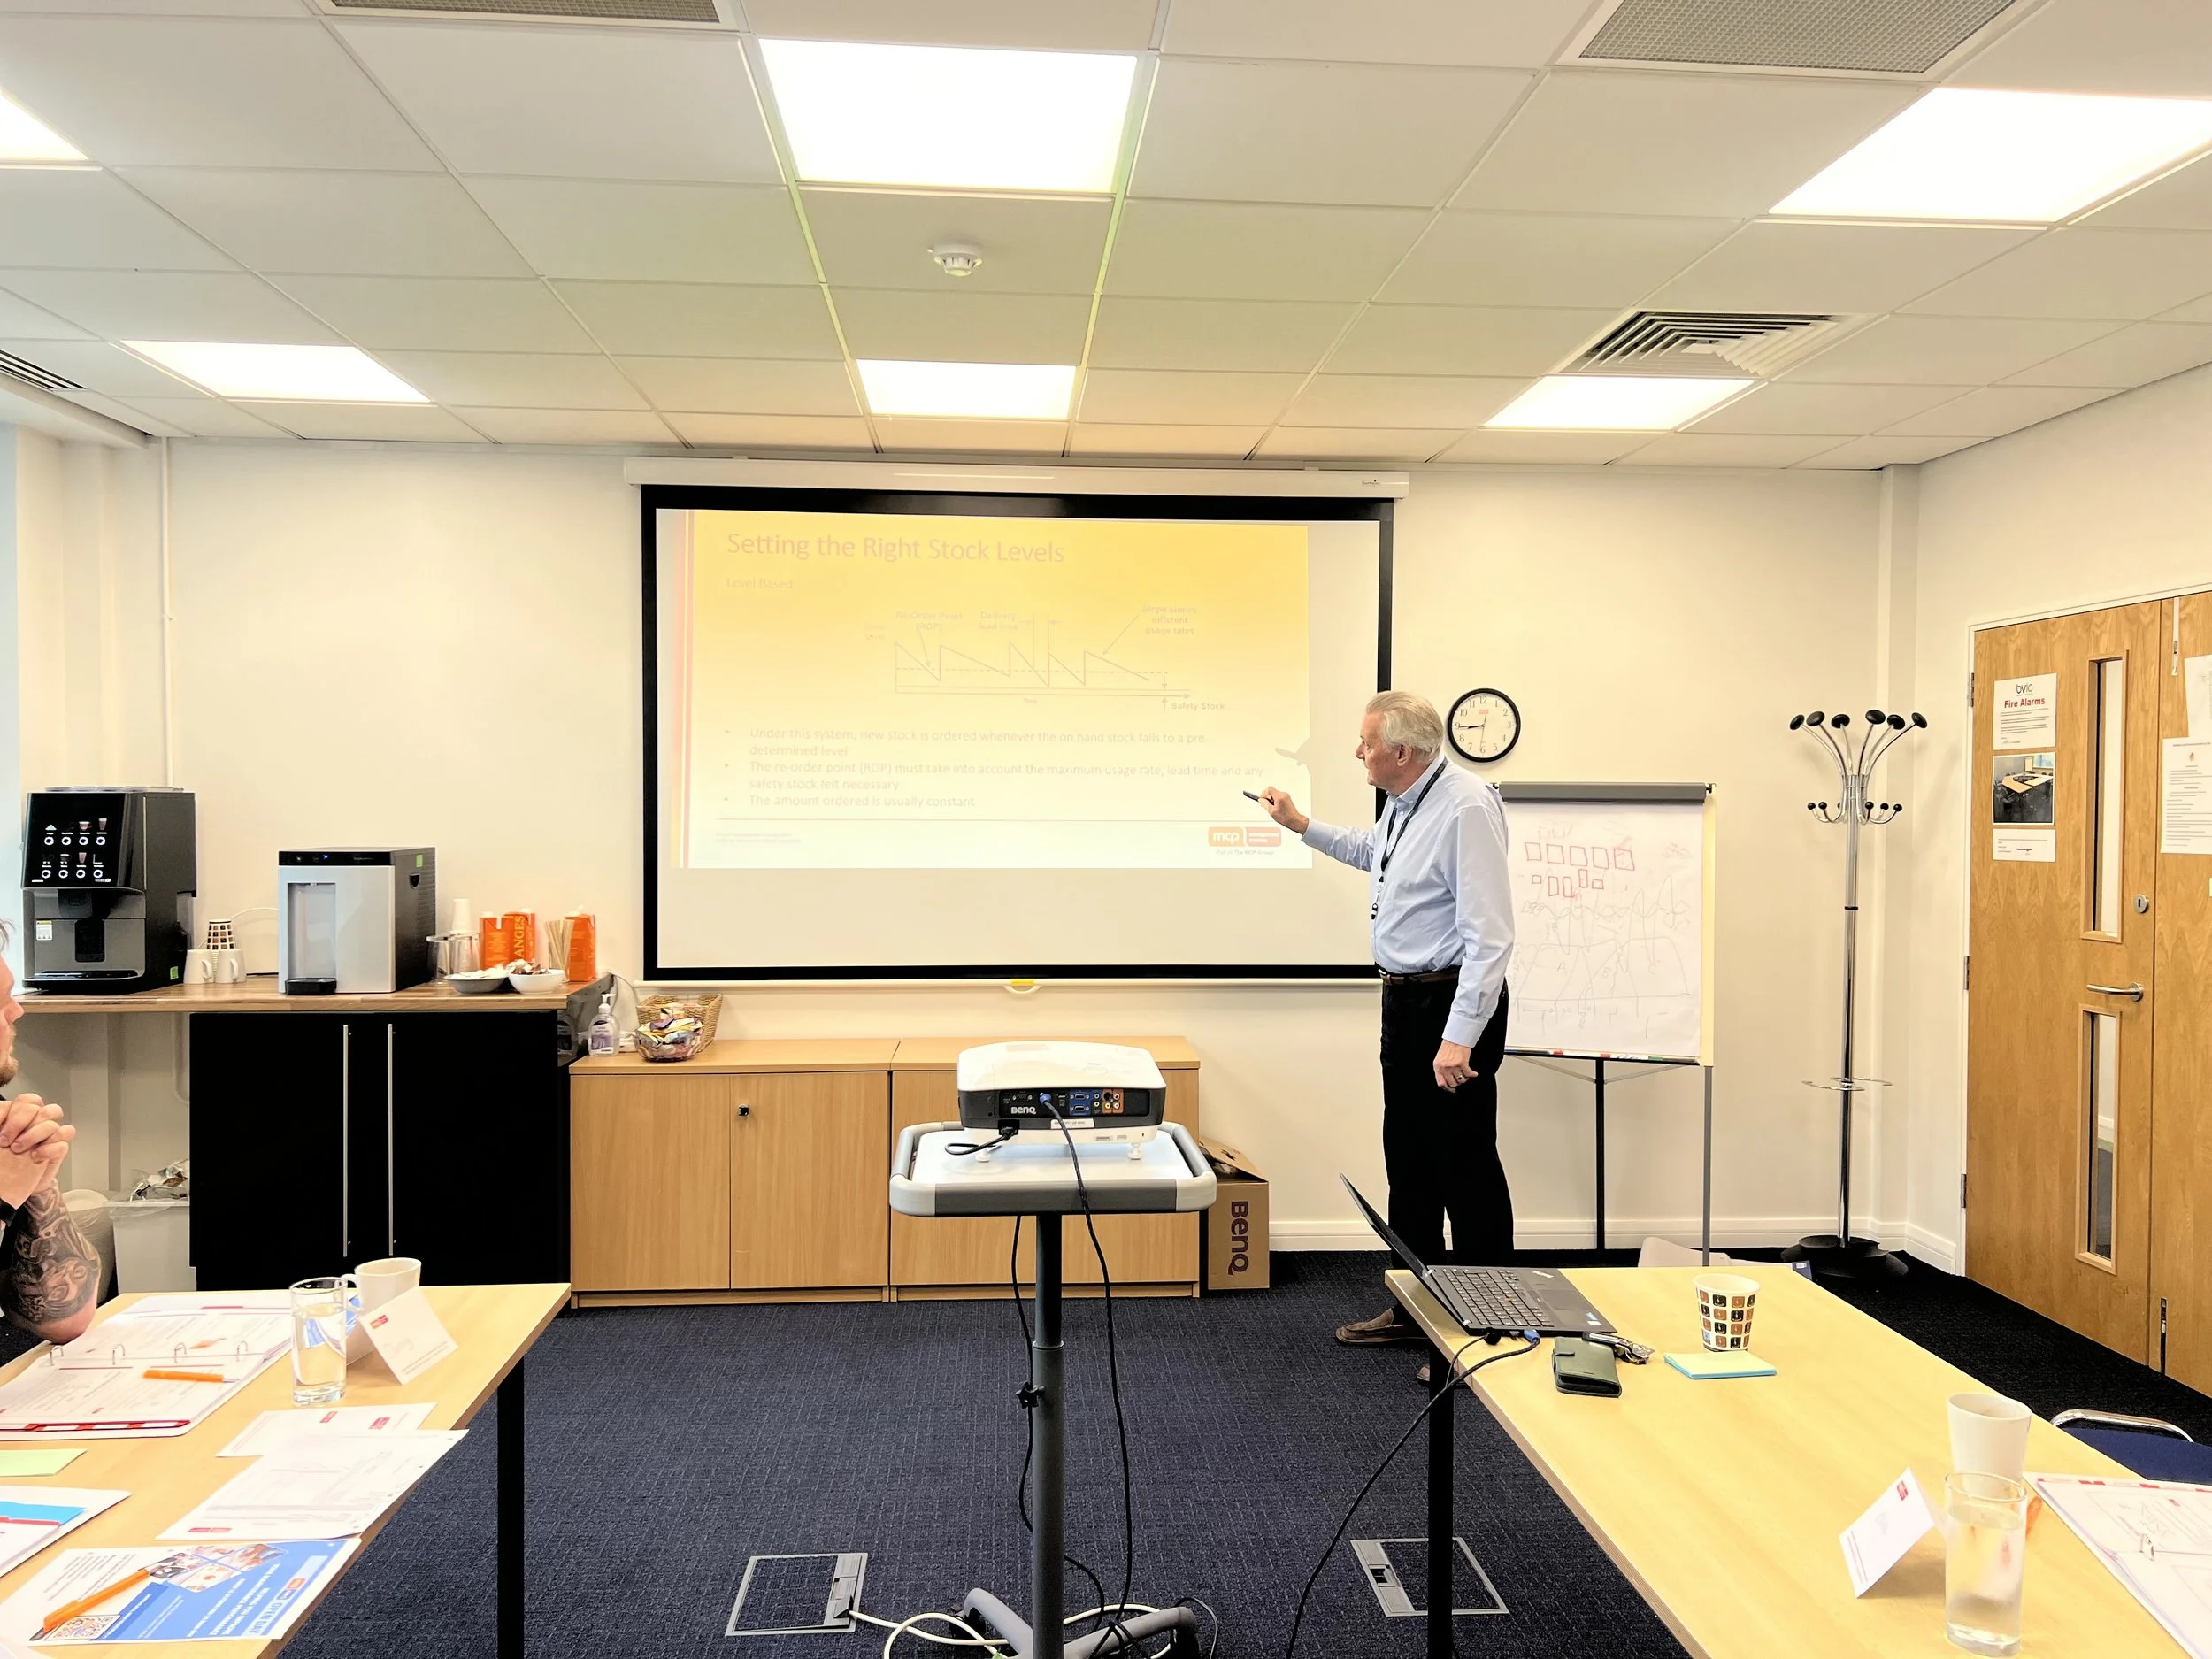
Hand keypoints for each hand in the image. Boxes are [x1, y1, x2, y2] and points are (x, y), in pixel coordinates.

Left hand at [0, 1095, 71, 1210]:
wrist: (6, 1189)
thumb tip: (3, 1108)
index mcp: (21, 1117)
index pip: (27, 1100)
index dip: (15, 1112)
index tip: (0, 1130)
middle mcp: (36, 1125)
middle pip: (43, 1108)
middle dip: (22, 1122)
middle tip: (8, 1140)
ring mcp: (48, 1138)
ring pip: (53, 1124)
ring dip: (34, 1135)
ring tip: (19, 1150)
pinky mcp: (57, 1152)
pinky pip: (63, 1142)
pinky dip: (49, 1148)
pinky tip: (35, 1156)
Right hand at [1258, 787, 1308, 835]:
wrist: (1294, 820)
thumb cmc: (1286, 817)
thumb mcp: (1272, 811)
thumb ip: (1265, 804)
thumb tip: (1261, 800)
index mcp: (1279, 797)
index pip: (1269, 789)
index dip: (1264, 793)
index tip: (1262, 799)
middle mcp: (1284, 795)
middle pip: (1272, 792)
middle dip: (1268, 798)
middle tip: (1266, 805)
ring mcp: (1286, 796)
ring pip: (1275, 795)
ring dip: (1272, 800)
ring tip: (1273, 809)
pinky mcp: (1287, 799)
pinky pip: (1279, 797)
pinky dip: (1276, 801)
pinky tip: (1276, 808)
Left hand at [1433, 1042, 1476, 1092]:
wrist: (1455, 1038)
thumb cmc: (1448, 1048)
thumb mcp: (1440, 1060)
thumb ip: (1441, 1071)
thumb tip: (1446, 1085)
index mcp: (1437, 1067)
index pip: (1441, 1083)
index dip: (1448, 1089)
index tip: (1453, 1090)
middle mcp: (1444, 1068)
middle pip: (1452, 1083)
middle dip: (1458, 1083)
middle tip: (1461, 1079)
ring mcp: (1453, 1066)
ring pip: (1461, 1080)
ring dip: (1465, 1078)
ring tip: (1466, 1073)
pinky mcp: (1462, 1063)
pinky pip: (1468, 1074)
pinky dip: (1473, 1074)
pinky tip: (1474, 1073)